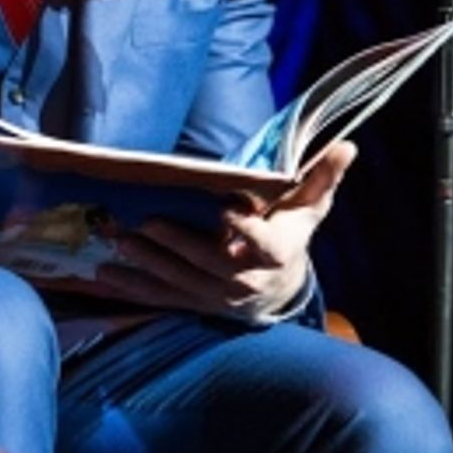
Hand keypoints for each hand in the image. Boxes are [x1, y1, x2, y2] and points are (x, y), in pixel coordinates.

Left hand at [93, 139, 356, 320]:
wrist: (280, 288)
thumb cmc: (290, 233)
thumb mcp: (309, 205)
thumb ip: (322, 177)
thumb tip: (347, 146)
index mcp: (277, 253)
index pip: (264, 244)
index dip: (247, 231)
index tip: (227, 213)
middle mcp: (247, 281)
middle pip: (210, 265)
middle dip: (176, 245)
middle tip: (144, 223)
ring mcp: (218, 298)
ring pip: (181, 283)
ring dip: (148, 266)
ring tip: (119, 243)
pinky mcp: (196, 305)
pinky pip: (162, 299)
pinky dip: (133, 289)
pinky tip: (105, 275)